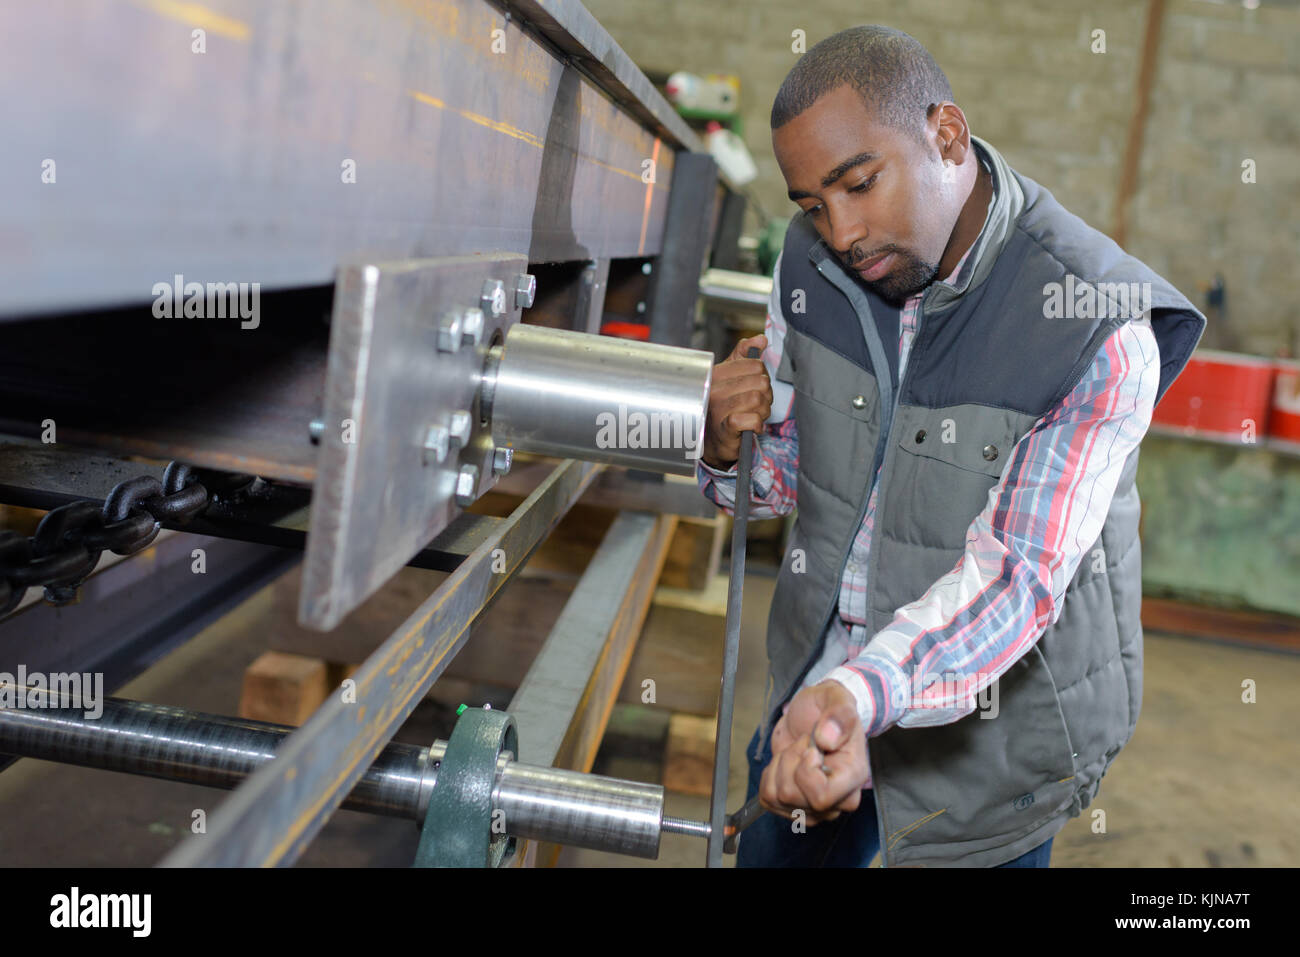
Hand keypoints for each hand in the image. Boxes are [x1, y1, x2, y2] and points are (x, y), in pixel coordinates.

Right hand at [701, 334, 771, 469]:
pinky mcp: (726, 427)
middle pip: (760, 382)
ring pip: (758, 400)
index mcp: (716, 374)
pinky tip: (751, 427)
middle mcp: (714, 389)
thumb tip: (760, 339)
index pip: (754, 365)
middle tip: (757, 405)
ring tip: (753, 415)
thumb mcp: (729, 379)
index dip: (761, 377)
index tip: (754, 388)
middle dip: (765, 396)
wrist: (712, 441)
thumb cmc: (723, 408)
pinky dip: (758, 425)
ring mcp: (719, 408)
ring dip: (762, 411)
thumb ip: (743, 356)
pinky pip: (754, 419)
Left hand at [758, 680, 868, 824]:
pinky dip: (769, 776)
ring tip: (796, 750)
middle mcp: (838, 799)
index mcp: (854, 776)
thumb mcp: (836, 698)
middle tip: (802, 743)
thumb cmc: (826, 708)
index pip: (821, 797)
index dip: (805, 770)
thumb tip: (827, 739)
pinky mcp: (793, 806)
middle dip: (788, 762)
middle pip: (792, 796)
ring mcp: (816, 808)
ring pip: (777, 797)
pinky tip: (786, 763)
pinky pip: (767, 798)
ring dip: (779, 766)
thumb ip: (839, 713)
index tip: (810, 747)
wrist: (811, 715)